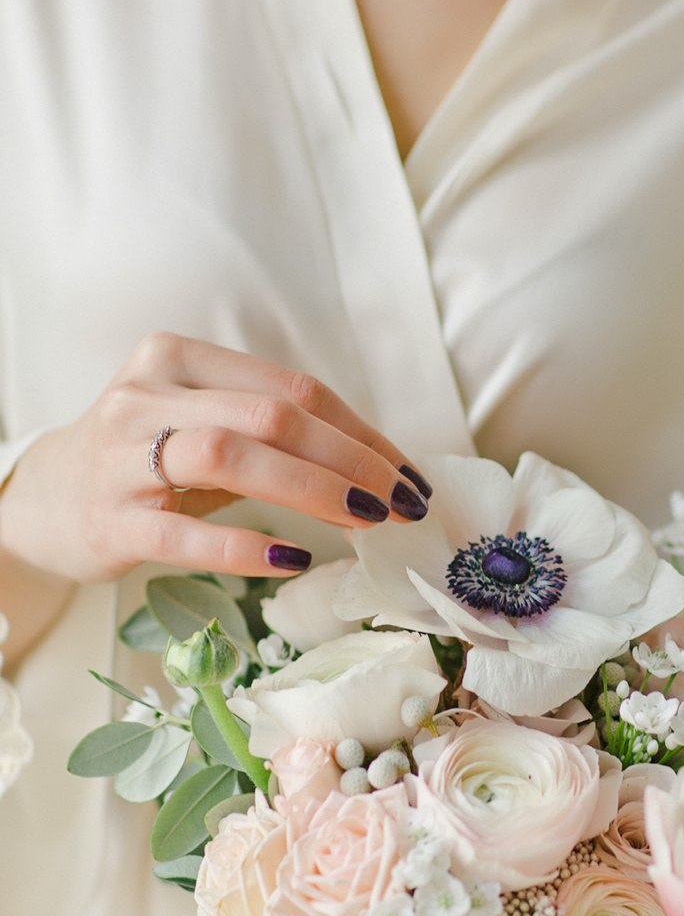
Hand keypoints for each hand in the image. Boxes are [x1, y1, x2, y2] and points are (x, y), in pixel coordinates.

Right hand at [0, 332, 434, 584]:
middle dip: (351, 459)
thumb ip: (270, 430)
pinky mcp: (114, 521)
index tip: (408, 474)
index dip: (361, 432)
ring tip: (366, 520)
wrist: (44, 501)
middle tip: (400, 502)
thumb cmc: (143, 462)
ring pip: (232, 456)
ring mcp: (125, 456)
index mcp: (179, 358)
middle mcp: (149, 394)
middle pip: (272, 415)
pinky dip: (249, 545)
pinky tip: (295, 558)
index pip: (293, 388)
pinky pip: (189, 532)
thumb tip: (375, 468)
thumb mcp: (199, 424)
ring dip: (313, 488)